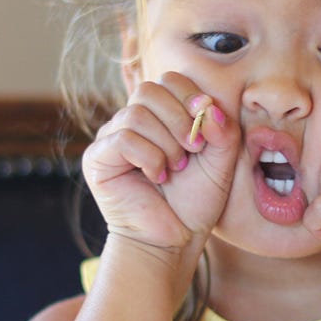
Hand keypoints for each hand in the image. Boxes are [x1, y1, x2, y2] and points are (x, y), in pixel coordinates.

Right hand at [83, 81, 237, 300]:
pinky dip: (149, 157)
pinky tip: (157, 177)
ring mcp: (111, 138)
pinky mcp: (97, 159)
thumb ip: (223, 129)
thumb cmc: (195, 201)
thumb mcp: (221, 161)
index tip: (206, 132)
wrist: (175, 240)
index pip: (169, 80)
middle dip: (179, 120)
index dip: (190, 99)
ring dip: (165, 144)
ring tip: (174, 169)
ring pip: (136, 114)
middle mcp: (131, 122)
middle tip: (191, 151)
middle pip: (149, 90)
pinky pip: (123, 138)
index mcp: (159, 115)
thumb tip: (209, 105)